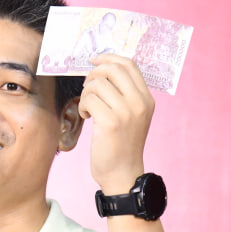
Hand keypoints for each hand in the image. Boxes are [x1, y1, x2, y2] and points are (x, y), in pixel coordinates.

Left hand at [78, 54, 154, 193]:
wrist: (122, 173)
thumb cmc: (122, 144)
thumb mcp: (132, 116)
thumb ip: (125, 94)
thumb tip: (103, 69)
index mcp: (147, 99)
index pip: (129, 64)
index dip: (108, 58)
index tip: (94, 60)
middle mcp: (139, 103)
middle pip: (112, 69)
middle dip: (94, 73)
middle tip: (88, 87)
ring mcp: (126, 112)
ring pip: (97, 84)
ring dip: (86, 94)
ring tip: (89, 108)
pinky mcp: (110, 122)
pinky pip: (89, 100)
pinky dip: (83, 106)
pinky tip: (87, 117)